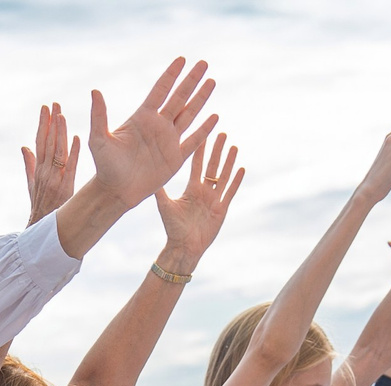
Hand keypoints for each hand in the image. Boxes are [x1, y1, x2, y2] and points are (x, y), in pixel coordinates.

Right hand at [23, 101, 78, 222]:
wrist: (42, 231)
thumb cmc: (39, 208)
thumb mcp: (31, 185)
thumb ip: (28, 165)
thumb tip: (24, 146)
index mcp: (37, 170)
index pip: (39, 142)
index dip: (42, 124)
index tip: (45, 108)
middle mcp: (45, 172)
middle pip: (47, 143)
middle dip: (50, 123)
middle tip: (54, 104)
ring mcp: (55, 180)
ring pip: (57, 151)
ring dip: (60, 133)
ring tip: (62, 114)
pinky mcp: (66, 188)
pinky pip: (70, 168)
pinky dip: (74, 153)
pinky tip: (77, 138)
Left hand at [84, 57, 217, 211]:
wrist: (116, 192)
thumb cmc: (105, 166)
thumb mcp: (99, 139)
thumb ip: (99, 115)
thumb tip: (95, 91)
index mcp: (142, 118)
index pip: (160, 90)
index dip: (171, 74)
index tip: (182, 59)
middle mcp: (158, 125)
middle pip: (179, 97)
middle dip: (191, 80)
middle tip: (204, 63)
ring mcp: (168, 141)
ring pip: (189, 114)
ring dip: (201, 98)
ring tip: (211, 81)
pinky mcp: (175, 159)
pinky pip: (193, 141)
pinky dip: (204, 129)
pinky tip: (214, 117)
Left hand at [153, 130, 241, 268]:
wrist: (183, 247)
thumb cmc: (172, 228)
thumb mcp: (165, 205)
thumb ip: (160, 190)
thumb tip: (149, 174)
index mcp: (191, 189)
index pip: (197, 165)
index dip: (201, 150)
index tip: (204, 134)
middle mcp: (204, 192)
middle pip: (212, 166)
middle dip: (216, 150)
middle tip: (221, 133)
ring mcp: (214, 200)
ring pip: (223, 176)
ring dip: (228, 161)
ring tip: (233, 146)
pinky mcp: (221, 209)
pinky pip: (229, 192)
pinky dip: (235, 180)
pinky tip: (241, 168)